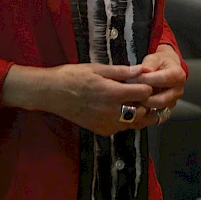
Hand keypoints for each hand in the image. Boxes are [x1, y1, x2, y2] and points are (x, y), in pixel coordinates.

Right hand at [2, 62, 155, 135]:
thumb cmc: (73, 76)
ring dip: (138, 114)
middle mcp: (112, 112)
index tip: (146, 81)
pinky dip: (126, 121)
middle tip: (143, 93)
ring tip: (135, 102)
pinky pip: (121, 128)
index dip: (148, 86)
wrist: (52, 94)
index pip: (145, 93)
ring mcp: (107, 124)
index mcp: (113, 93)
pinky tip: (121, 110)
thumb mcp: (97, 69)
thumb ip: (121, 72)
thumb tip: (141, 69)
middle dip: (146, 102)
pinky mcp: (101, 130)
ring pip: (134, 123)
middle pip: (143, 111)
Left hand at [137, 44, 186, 116]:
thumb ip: (149, 64)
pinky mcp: (166, 109)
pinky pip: (154, 114)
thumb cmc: (160, 63)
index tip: (133, 77)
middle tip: (131, 90)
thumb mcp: (154, 58)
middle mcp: (178, 91)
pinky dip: (144, 109)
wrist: (166, 67)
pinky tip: (136, 102)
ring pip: (156, 108)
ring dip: (143, 104)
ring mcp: (172, 101)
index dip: (146, 79)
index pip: (162, 79)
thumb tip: (144, 70)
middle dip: (143, 95)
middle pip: (161, 99)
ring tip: (133, 95)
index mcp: (178, 75)